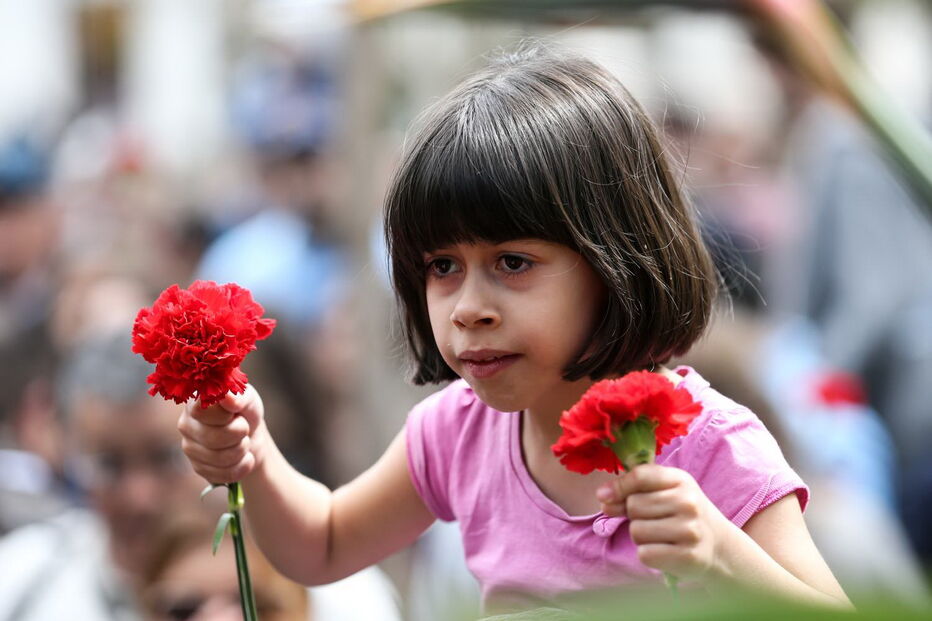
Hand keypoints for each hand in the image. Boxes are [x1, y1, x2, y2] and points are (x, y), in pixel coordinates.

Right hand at [177, 384, 267, 483]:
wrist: (251, 434)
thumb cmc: (245, 411)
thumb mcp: (247, 398)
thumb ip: (238, 396)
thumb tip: (226, 397)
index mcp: (195, 403)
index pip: (201, 411)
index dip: (224, 415)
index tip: (234, 412)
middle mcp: (186, 425)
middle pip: (213, 438)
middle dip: (240, 433)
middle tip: (244, 427)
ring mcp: (190, 448)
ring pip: (220, 458)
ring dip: (242, 449)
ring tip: (244, 440)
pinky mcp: (199, 468)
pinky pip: (224, 474)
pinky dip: (243, 466)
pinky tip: (245, 457)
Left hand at [597, 464, 728, 579]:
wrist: (718, 546)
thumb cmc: (682, 515)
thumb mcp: (664, 493)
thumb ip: (631, 491)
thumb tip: (603, 497)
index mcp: (680, 480)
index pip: (640, 475)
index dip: (618, 486)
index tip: (605, 496)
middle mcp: (688, 503)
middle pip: (634, 505)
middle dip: (634, 516)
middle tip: (653, 521)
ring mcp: (690, 530)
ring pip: (637, 531)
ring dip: (640, 537)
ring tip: (660, 537)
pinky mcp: (688, 556)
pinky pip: (645, 554)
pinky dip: (648, 554)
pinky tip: (664, 551)